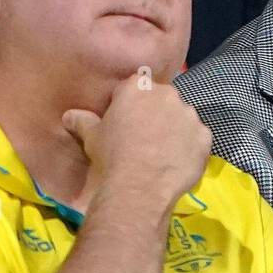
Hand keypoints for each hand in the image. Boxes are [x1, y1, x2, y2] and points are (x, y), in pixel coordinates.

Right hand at [62, 76, 210, 208]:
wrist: (139, 185)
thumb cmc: (111, 155)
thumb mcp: (91, 136)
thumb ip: (82, 121)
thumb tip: (68, 115)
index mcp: (139, 87)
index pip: (135, 87)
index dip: (130, 105)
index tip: (125, 123)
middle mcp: (168, 94)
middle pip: (162, 100)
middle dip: (155, 114)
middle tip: (144, 139)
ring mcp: (189, 114)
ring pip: (182, 118)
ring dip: (175, 130)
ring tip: (161, 154)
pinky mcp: (205, 136)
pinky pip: (197, 139)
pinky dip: (190, 148)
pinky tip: (176, 164)